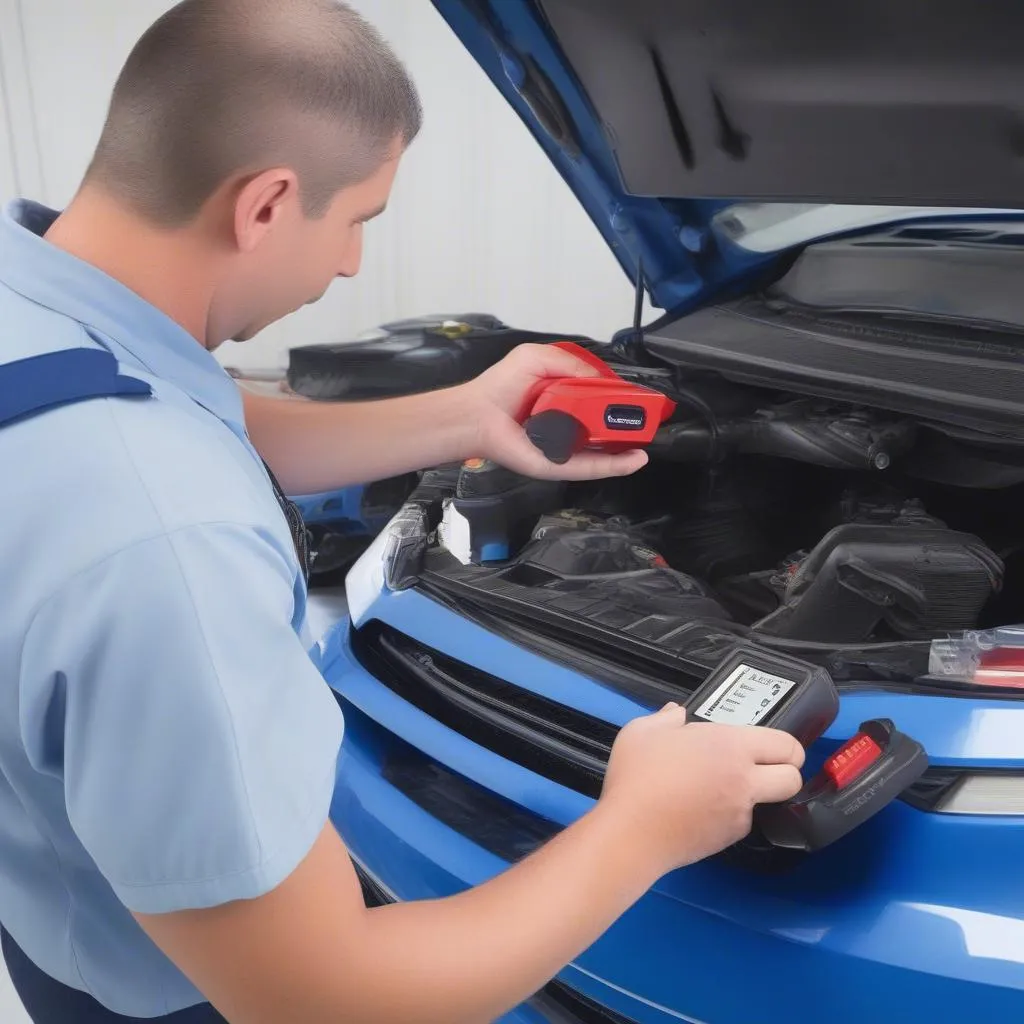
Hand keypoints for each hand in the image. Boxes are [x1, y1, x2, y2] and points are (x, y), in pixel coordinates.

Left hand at [459, 343, 649, 480]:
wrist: (477, 414)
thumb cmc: (503, 385)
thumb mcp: (538, 359)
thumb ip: (572, 364)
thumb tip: (601, 380)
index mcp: (563, 403)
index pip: (598, 404)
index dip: (618, 402)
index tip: (637, 399)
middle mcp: (566, 428)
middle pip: (604, 431)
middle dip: (627, 426)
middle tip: (648, 419)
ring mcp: (563, 450)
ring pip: (603, 454)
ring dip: (628, 451)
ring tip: (649, 441)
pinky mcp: (557, 466)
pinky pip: (589, 468)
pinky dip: (614, 466)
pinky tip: (635, 460)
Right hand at [597, 704, 804, 877]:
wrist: (632, 833)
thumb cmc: (637, 776)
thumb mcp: (642, 731)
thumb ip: (666, 718)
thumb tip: (677, 714)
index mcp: (730, 745)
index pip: (787, 744)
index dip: (787, 745)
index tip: (770, 746)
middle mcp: (744, 780)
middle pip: (793, 779)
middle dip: (787, 772)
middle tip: (761, 768)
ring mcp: (739, 813)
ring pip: (766, 802)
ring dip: (751, 794)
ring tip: (715, 788)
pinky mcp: (729, 839)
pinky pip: (740, 821)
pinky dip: (728, 815)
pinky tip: (698, 809)